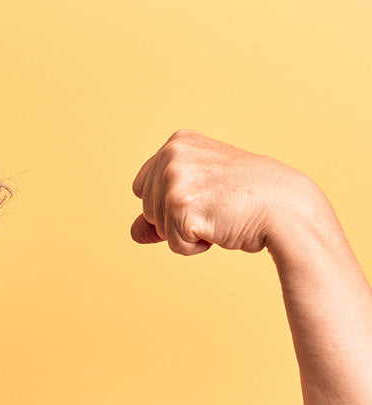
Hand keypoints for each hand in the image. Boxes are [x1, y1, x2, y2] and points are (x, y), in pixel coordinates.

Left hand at [130, 130, 302, 256]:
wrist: (286, 207)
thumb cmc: (246, 200)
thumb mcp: (200, 194)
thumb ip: (161, 210)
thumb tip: (134, 233)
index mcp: (177, 143)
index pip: (141, 188)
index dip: (167, 203)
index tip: (204, 193)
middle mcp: (172, 155)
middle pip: (146, 210)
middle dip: (176, 220)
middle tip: (216, 206)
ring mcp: (174, 178)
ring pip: (158, 229)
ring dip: (187, 233)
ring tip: (219, 215)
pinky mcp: (180, 205)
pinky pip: (173, 244)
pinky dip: (194, 246)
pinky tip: (220, 227)